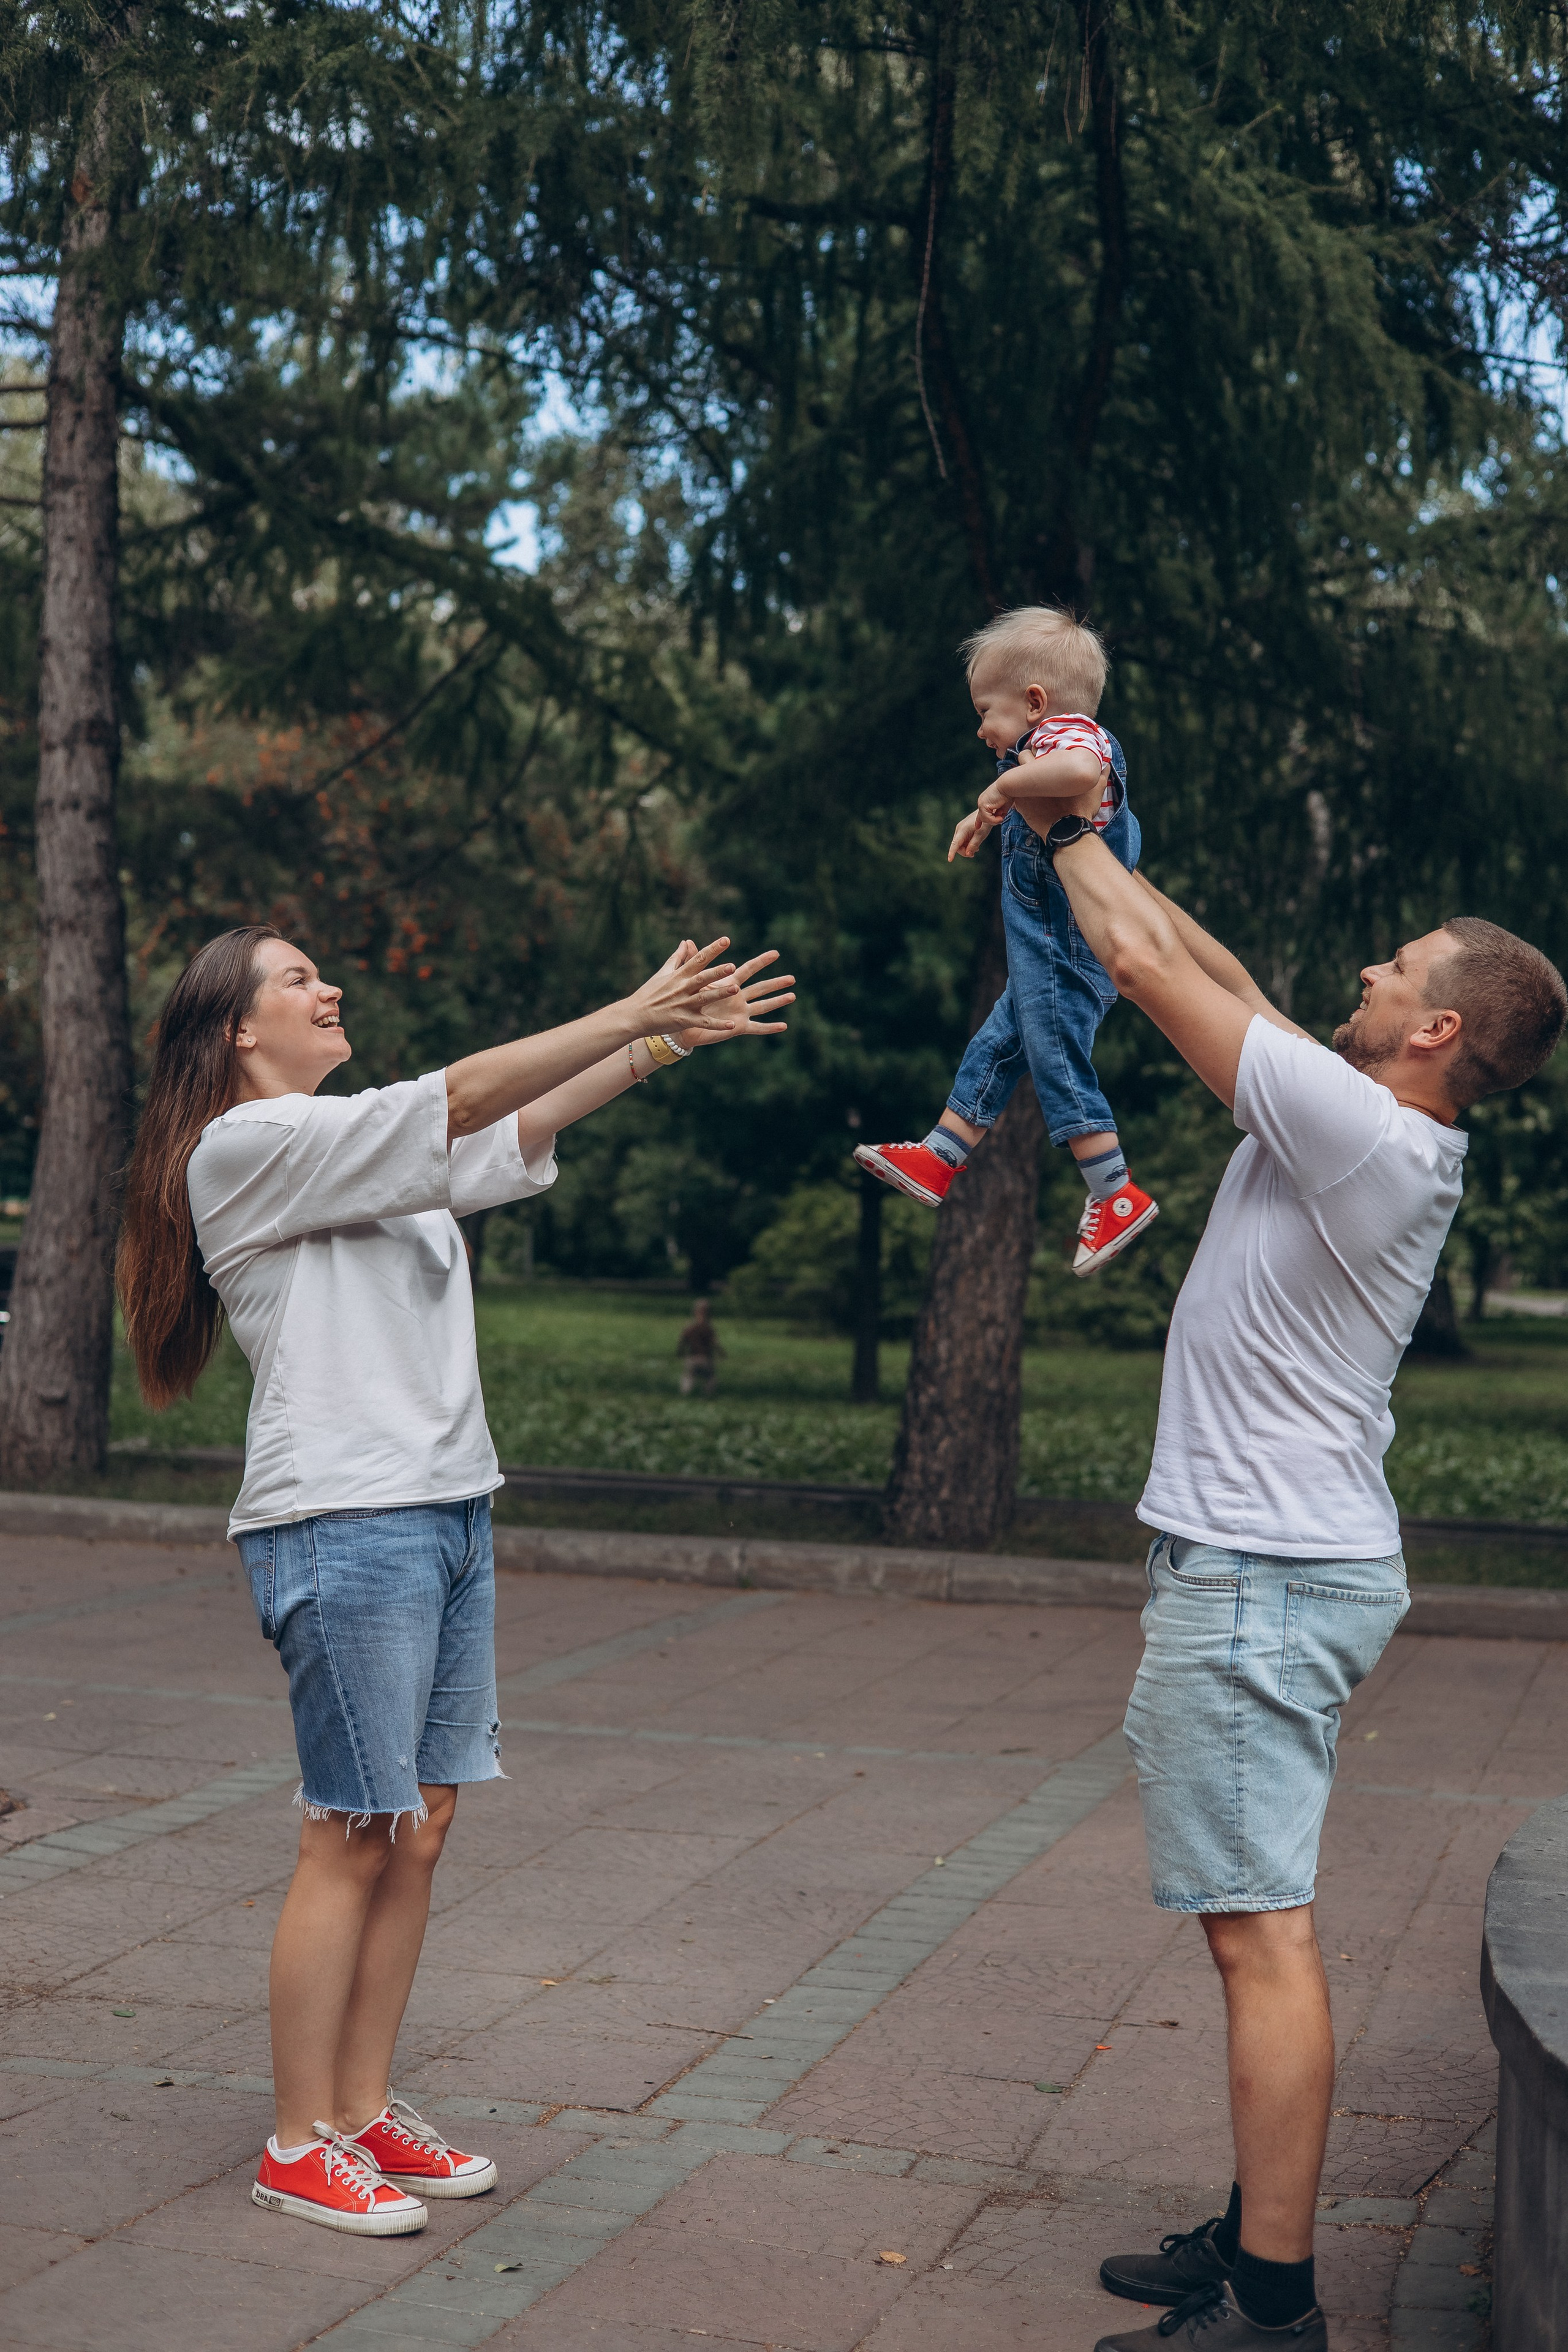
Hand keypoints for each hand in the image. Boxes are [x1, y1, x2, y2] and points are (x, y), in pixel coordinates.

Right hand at [623, 935, 739, 1038]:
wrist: (635, 1015)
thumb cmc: (649, 993)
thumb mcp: (663, 973)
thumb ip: (677, 957)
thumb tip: (686, 942)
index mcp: (679, 975)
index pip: (698, 959)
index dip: (712, 949)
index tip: (726, 940)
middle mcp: (683, 988)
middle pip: (702, 978)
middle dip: (717, 972)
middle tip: (732, 966)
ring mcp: (684, 1005)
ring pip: (704, 998)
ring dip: (720, 994)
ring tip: (736, 989)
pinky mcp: (684, 1020)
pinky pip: (704, 1023)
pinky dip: (718, 1025)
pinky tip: (732, 1025)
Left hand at [676, 948, 794, 1048]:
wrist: (682, 1023)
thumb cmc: (687, 1000)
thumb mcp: (692, 979)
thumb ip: (694, 960)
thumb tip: (689, 941)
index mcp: (729, 984)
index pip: (749, 969)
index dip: (762, 961)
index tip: (776, 953)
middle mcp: (738, 997)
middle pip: (761, 987)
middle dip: (777, 983)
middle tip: (792, 978)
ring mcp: (740, 1012)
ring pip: (763, 1006)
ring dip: (778, 1001)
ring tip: (793, 996)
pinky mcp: (738, 1027)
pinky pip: (757, 1027)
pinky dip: (770, 1027)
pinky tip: (784, 1026)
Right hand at [948, 808, 995, 862]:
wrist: (986, 813)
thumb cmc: (984, 823)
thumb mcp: (981, 835)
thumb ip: (974, 845)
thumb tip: (968, 854)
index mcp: (962, 830)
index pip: (955, 844)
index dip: (952, 853)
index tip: (949, 860)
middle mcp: (959, 829)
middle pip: (957, 846)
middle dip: (965, 852)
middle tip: (974, 853)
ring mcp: (960, 829)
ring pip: (960, 844)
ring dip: (967, 848)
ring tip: (976, 848)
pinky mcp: (963, 830)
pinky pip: (963, 841)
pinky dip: (968, 845)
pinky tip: (975, 845)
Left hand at [976, 779, 1010, 822]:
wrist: (1009, 786)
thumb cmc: (1010, 794)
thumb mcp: (1003, 806)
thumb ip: (999, 813)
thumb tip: (998, 820)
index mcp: (986, 801)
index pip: (982, 812)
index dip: (979, 820)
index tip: (977, 826)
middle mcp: (982, 802)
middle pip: (985, 818)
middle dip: (994, 820)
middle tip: (1001, 814)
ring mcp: (981, 804)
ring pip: (985, 820)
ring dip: (995, 820)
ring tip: (1001, 813)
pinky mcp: (982, 806)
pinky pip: (987, 819)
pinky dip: (995, 820)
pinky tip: (1000, 815)